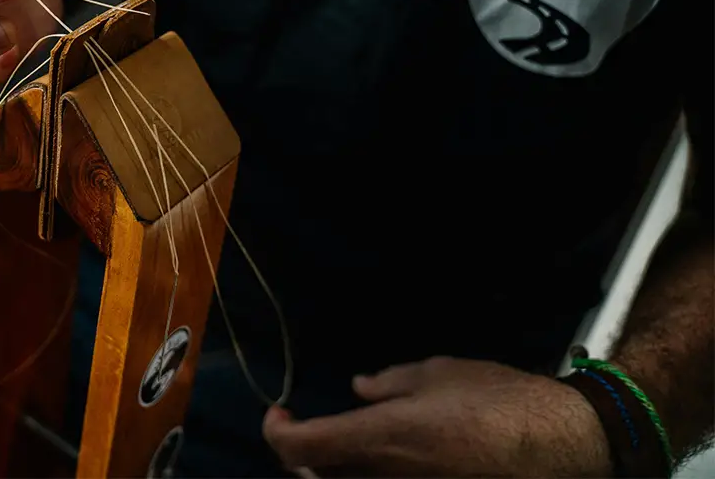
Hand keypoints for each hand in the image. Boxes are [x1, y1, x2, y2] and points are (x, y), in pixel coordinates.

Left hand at [262, 356, 612, 476]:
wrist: (565, 445)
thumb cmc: (500, 400)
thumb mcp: (438, 374)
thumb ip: (389, 383)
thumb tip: (359, 388)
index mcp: (381, 438)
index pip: (299, 449)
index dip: (277, 430)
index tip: (281, 411)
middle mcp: (386, 478)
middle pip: (316, 477)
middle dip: (304, 454)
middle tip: (312, 429)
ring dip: (336, 468)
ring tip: (348, 445)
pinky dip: (371, 473)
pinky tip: (388, 457)